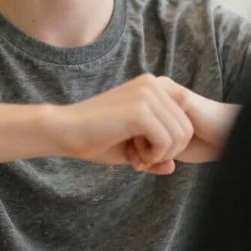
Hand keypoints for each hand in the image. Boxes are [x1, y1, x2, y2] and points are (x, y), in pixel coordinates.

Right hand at [58, 74, 193, 174]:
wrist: (65, 130)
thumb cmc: (95, 137)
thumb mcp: (132, 147)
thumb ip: (156, 154)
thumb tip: (173, 167)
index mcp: (153, 85)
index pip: (184, 121)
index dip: (169, 145)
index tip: (143, 152)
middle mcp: (153, 84)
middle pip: (186, 129)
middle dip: (167, 152)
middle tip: (140, 158)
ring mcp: (147, 94)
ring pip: (180, 136)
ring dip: (161, 155)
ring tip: (136, 156)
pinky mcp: (140, 110)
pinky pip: (166, 142)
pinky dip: (153, 156)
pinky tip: (133, 155)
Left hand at [127, 88, 240, 170]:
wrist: (231, 136)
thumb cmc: (200, 143)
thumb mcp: (165, 149)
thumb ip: (146, 149)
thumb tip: (132, 161)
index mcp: (149, 99)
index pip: (126, 124)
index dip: (129, 147)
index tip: (137, 165)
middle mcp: (155, 90)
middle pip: (130, 124)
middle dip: (134, 150)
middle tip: (142, 166)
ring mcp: (166, 90)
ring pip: (142, 126)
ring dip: (147, 151)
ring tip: (157, 162)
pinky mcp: (180, 96)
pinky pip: (157, 125)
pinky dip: (158, 145)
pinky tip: (168, 157)